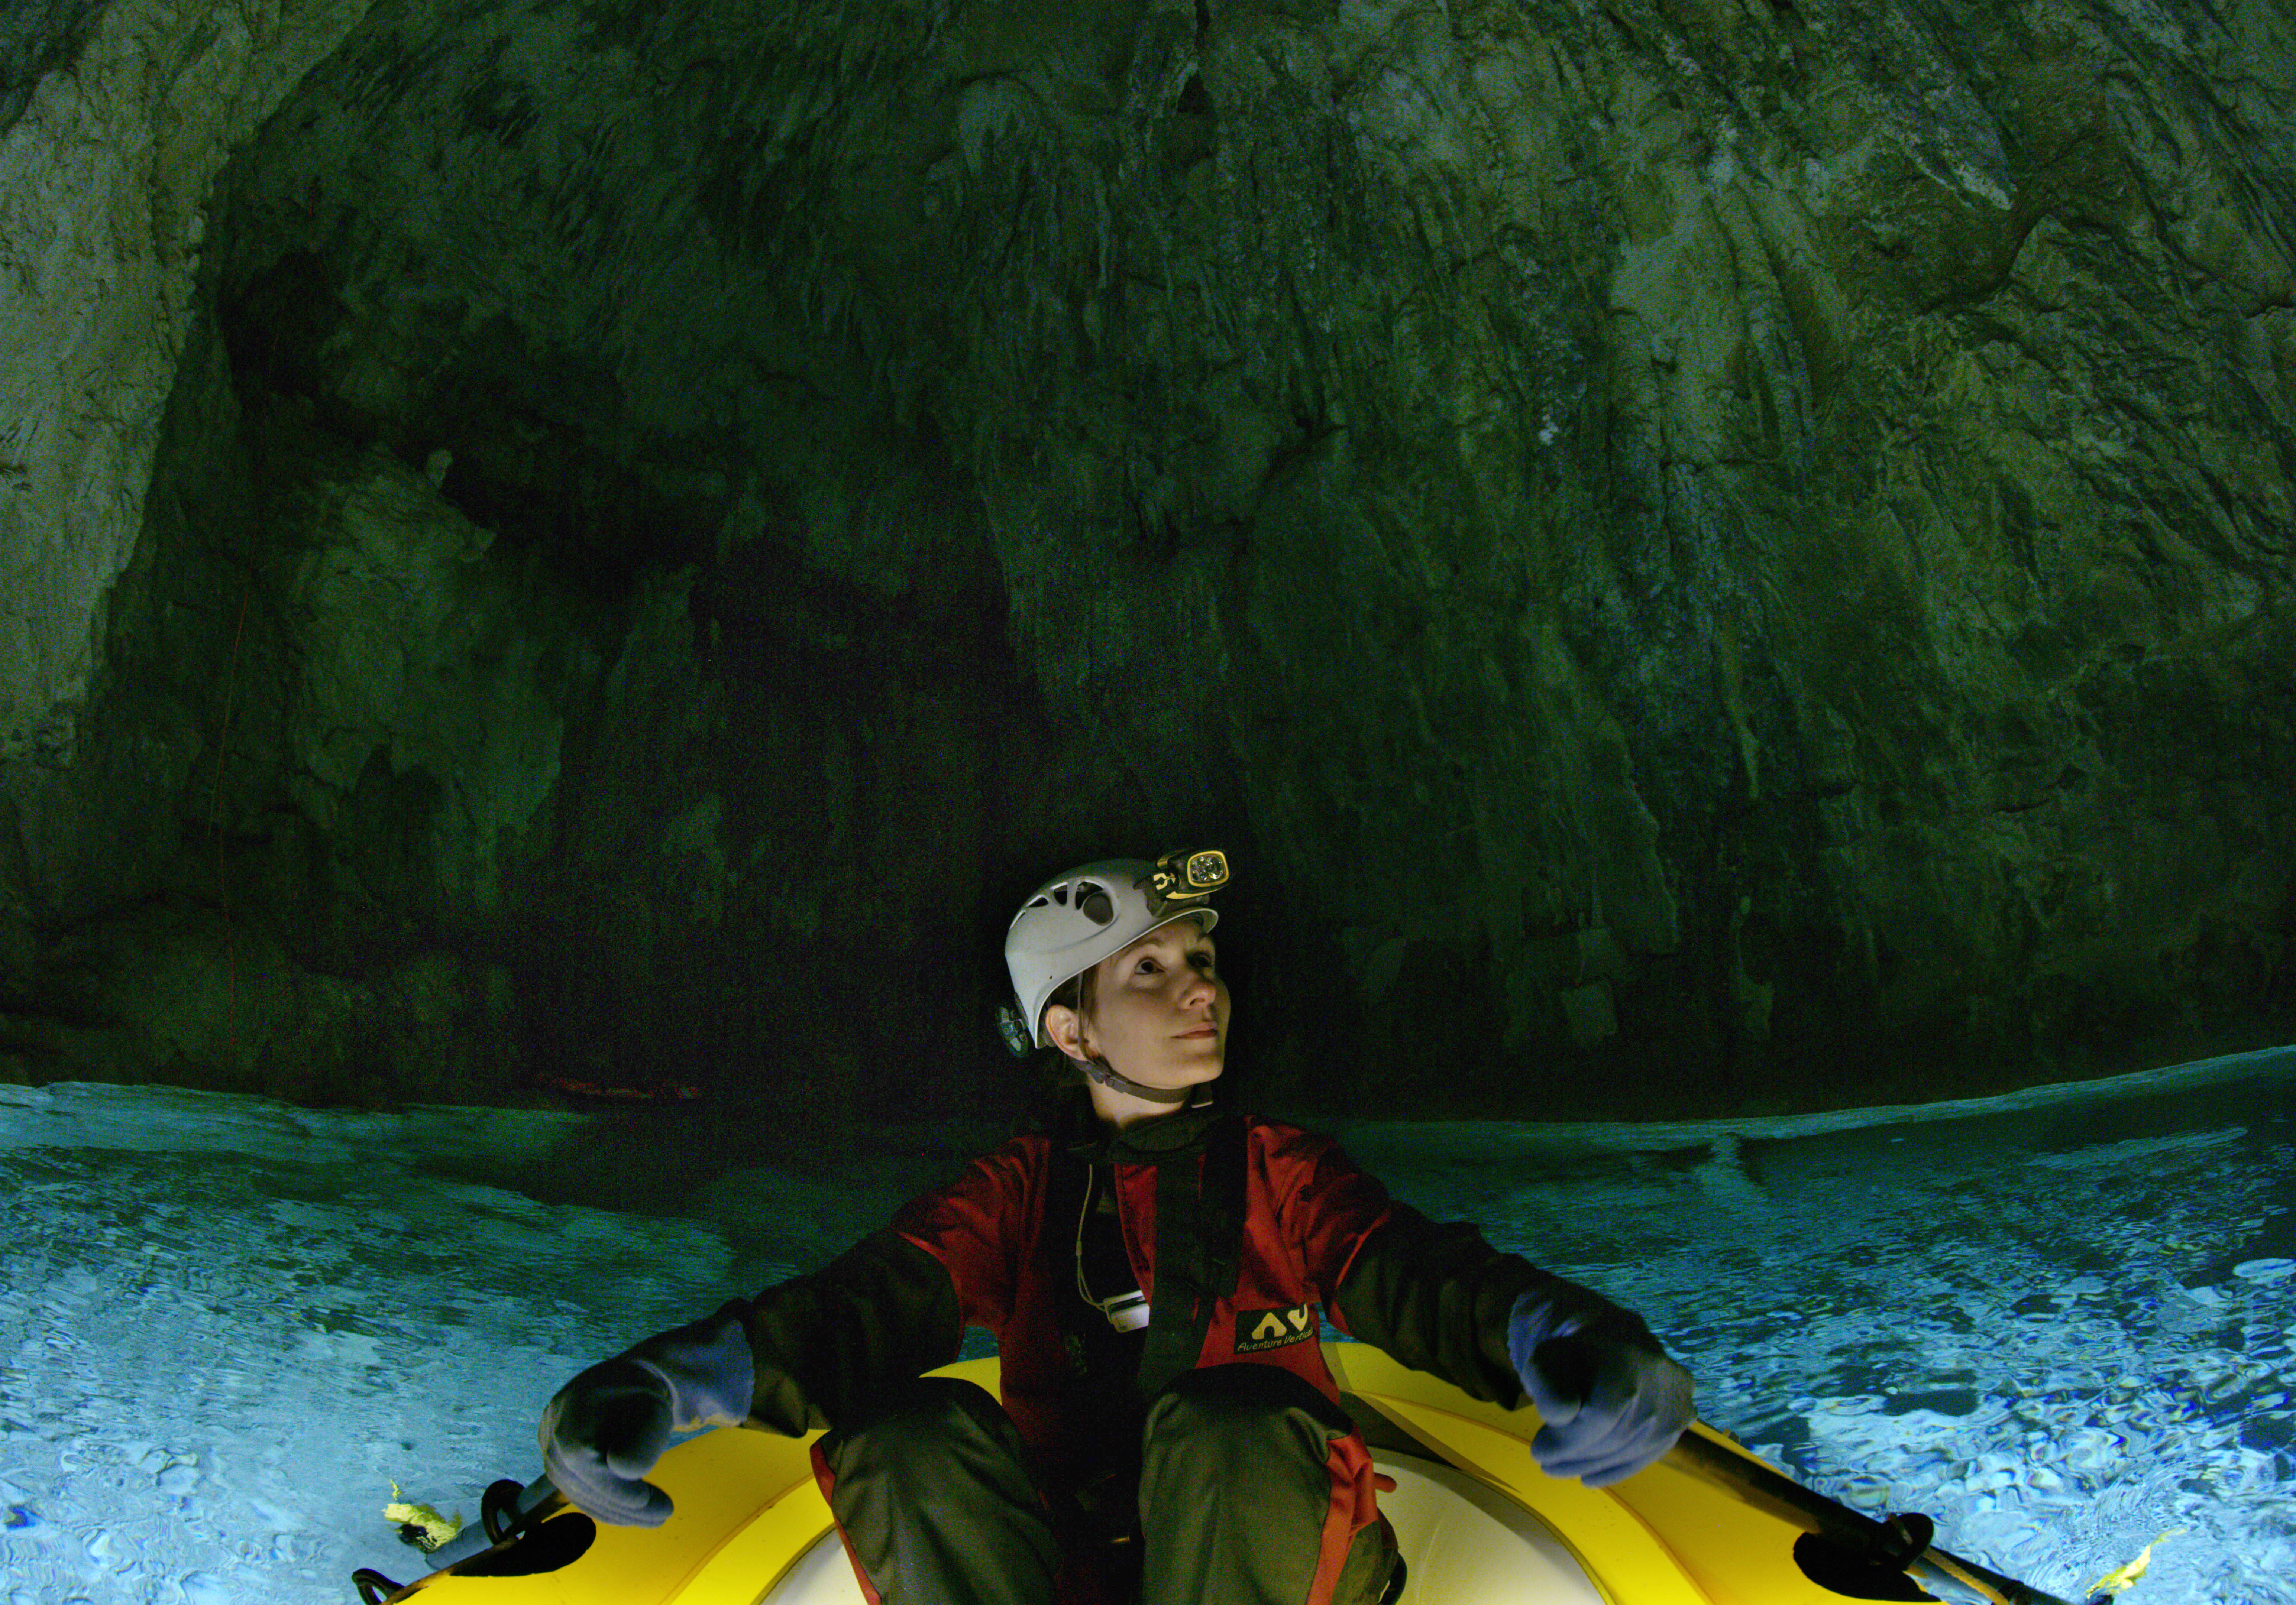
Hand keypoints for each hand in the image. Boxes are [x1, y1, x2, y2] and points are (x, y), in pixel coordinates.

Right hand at [539, 1302, 754, 1526]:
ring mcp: (548, 1451)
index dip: (621, 1491)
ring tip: (656, 1515)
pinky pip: (578, 1493)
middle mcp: (551, 1434)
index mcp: (570, 1415)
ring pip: (582, 1495)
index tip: (652, 1503)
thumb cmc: (644, 1399)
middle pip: (585, 1486)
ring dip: (619, 1512)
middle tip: (665, 1514)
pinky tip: (635, 1510)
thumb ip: (642, 1441)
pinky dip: (607, 1505)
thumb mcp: (655, 1413)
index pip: (589, 1466)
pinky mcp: (554, 1464)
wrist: (626, 1385)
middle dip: (627, 1507)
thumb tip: (621, 1470)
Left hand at [1508, 1291, 1694, 1486]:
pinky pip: (1651, 1450)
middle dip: (1576, 1456)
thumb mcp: (1542, 1357)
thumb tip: (1565, 1417)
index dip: (1567, 1441)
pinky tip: (1589, 1475)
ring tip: (1560, 1467)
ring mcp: (1678, 1394)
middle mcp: (1663, 1372)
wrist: (1591, 1326)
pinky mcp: (1681, 1413)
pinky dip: (1619, 1466)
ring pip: (1634, 1448)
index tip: (1536, 1452)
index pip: (1602, 1415)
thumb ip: (1548, 1386)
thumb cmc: (1561, 1343)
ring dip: (1593, 1464)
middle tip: (1545, 1464)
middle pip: (1619, 1434)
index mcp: (1629, 1352)